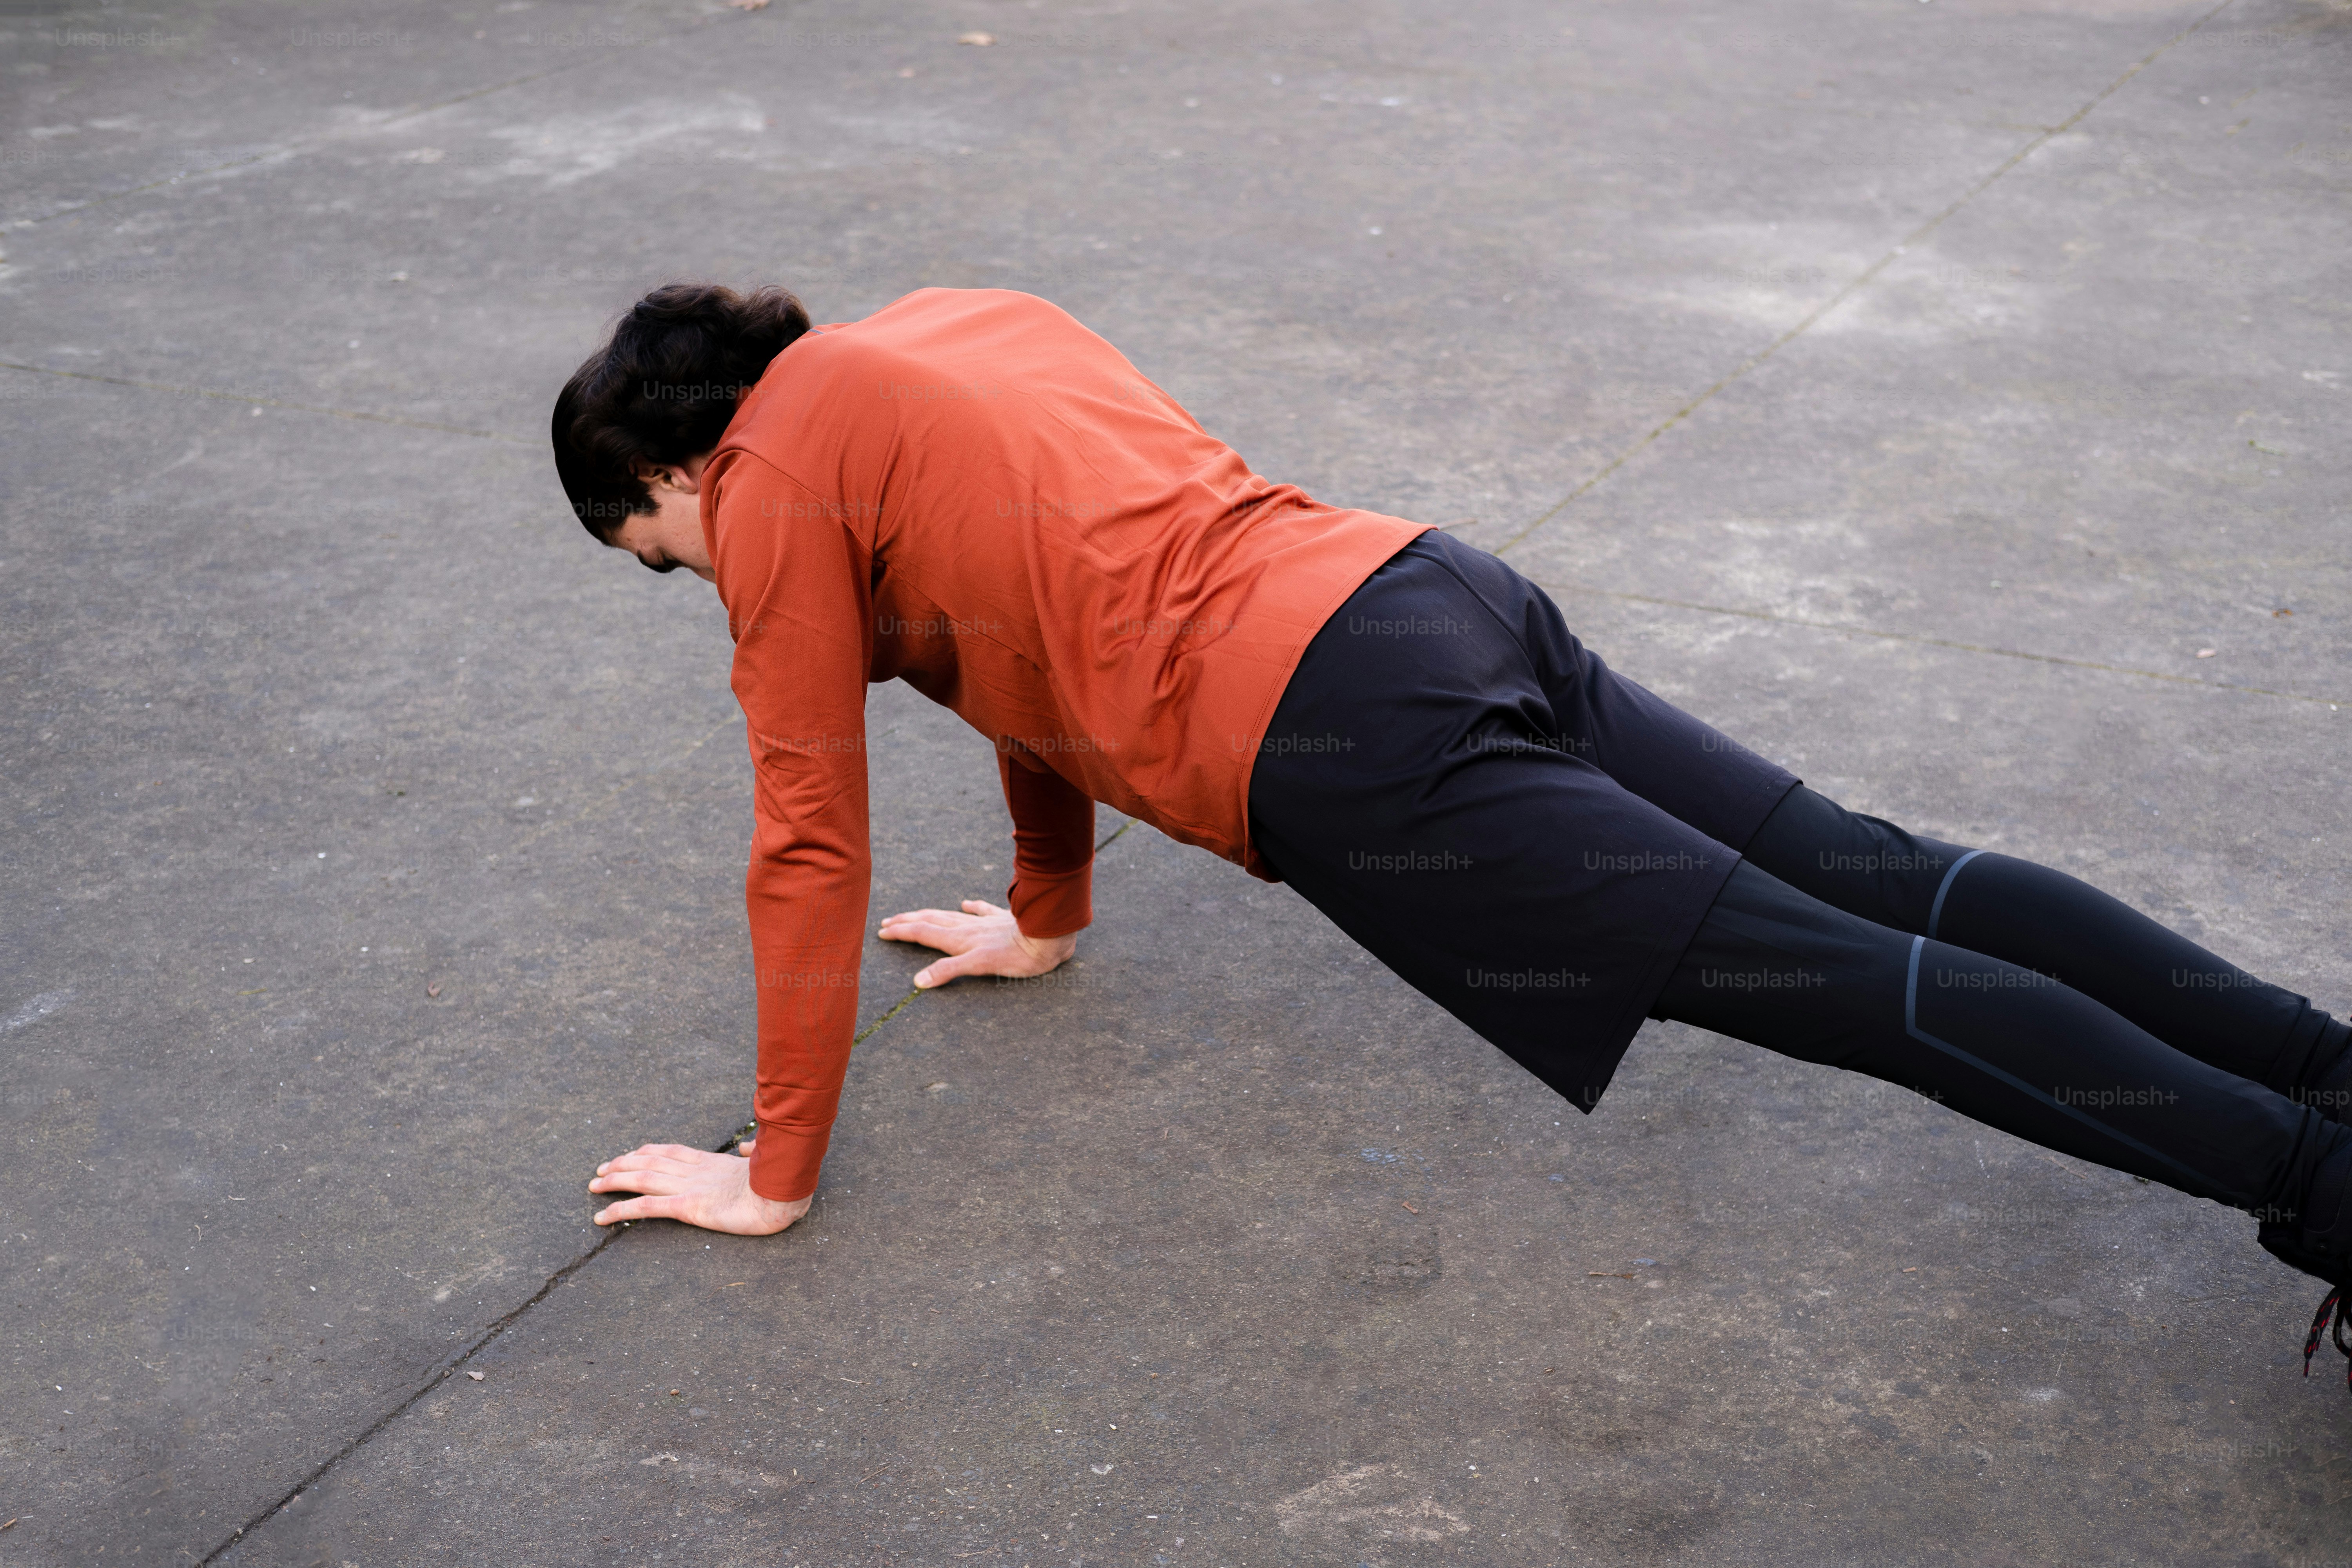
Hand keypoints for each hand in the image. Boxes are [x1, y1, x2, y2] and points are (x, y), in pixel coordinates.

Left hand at [588, 1143, 811, 1234]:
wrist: (788, 1194)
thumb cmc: (783, 1182)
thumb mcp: (764, 1165)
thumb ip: (750, 1155)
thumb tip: (745, 1149)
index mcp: (714, 1162)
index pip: (672, 1151)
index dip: (647, 1151)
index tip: (631, 1153)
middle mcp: (697, 1171)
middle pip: (651, 1160)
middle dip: (623, 1163)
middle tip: (601, 1169)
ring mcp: (691, 1188)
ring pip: (642, 1178)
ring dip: (615, 1180)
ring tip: (594, 1186)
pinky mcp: (689, 1207)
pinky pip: (647, 1207)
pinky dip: (621, 1210)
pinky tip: (602, 1217)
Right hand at [877, 897, 1075, 986]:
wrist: (1048, 936)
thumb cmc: (1017, 956)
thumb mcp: (979, 967)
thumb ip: (948, 971)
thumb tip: (919, 981)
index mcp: (960, 939)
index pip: (923, 933)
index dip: (901, 932)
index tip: (882, 931)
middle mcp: (968, 928)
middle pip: (931, 921)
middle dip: (908, 922)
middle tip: (888, 921)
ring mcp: (985, 922)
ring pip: (950, 916)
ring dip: (930, 915)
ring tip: (916, 914)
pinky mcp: (1003, 919)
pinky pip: (982, 910)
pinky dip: (971, 907)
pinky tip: (966, 903)